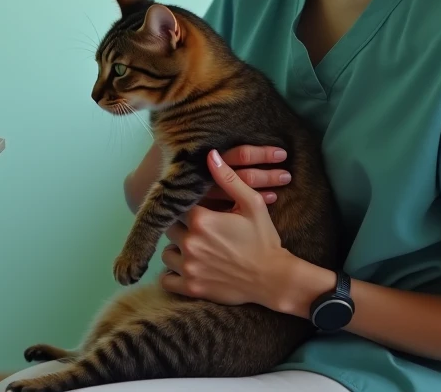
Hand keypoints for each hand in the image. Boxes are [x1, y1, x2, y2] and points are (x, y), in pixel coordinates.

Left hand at [159, 149, 293, 307]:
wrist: (274, 278)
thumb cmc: (263, 239)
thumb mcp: (252, 204)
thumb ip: (228, 178)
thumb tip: (210, 154)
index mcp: (201, 219)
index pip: (177, 207)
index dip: (186, 209)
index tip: (197, 213)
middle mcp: (190, 242)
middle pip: (170, 229)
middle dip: (182, 230)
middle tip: (200, 233)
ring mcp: (189, 266)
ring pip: (167, 253)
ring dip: (177, 251)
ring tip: (196, 251)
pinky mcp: (191, 287)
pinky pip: (166, 279)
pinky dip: (172, 275)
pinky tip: (188, 268)